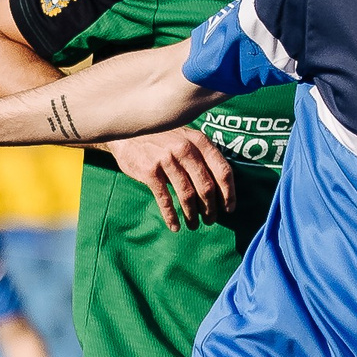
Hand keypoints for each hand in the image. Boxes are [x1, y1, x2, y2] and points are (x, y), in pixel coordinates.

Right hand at [111, 129, 233, 230]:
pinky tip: (175, 226)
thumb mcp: (186, 137)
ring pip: (187, 195)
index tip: (229, 209)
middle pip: (207, 186)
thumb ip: (202, 154)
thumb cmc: (162, 137)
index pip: (223, 171)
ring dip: (192, 215)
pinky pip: (165, 199)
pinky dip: (171, 216)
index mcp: (199, 141)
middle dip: (211, 208)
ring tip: (194, 225)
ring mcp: (167, 159)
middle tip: (210, 220)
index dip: (229, 193)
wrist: (127, 129)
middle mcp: (185, 149)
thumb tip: (221, 185)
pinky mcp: (150, 170)